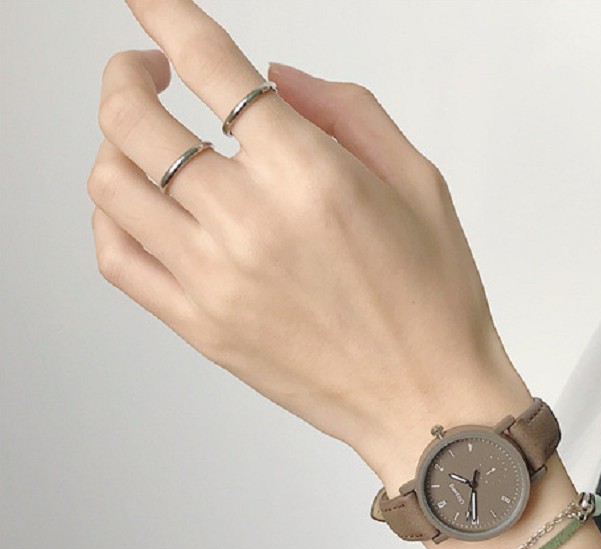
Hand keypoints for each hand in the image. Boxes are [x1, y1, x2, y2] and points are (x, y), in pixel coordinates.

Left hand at [88, 0, 528, 481]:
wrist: (426, 400)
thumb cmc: (434, 305)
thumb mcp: (419, 184)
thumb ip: (348, 111)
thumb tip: (278, 76)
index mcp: (311, 177)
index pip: (211, 67)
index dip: (167, 16)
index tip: (151, 3)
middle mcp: (252, 224)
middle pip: (136, 118)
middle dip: (126, 73)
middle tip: (144, 71)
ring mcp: (216, 279)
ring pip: (112, 183)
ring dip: (113, 141)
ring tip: (141, 140)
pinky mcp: (202, 326)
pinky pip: (117, 258)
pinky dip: (110, 215)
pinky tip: (136, 204)